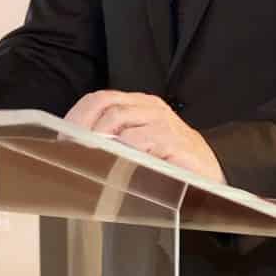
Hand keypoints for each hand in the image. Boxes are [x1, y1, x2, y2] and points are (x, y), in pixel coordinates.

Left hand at [65, 90, 222, 180]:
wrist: (214, 176)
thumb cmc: (171, 163)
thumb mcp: (139, 147)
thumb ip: (113, 141)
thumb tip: (74, 148)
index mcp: (139, 104)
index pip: (99, 99)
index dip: (77, 116)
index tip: (61, 138)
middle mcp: (151, 108)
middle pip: (106, 106)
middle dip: (82, 129)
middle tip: (69, 150)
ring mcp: (164, 122)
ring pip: (119, 119)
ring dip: (97, 140)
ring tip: (86, 158)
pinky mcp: (175, 142)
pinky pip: (141, 140)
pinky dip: (123, 151)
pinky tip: (115, 164)